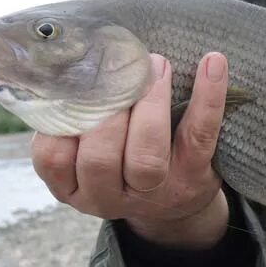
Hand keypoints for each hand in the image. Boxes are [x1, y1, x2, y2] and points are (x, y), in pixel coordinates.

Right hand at [31, 51, 230, 248]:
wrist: (174, 205)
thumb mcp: (83, 154)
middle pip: (99, 159)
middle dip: (108, 108)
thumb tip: (68, 61)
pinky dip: (207, 97)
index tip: (73, 83)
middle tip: (120, 66)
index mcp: (73, 187)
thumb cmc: (119, 161)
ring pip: (146, 158)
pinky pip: (199, 136)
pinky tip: (212, 63)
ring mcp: (154, 192)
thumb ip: (70, 121)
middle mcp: (108, 197)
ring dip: (149, 103)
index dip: (60, 119)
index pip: (53, 157)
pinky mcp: (194, 177)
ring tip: (156, 65)